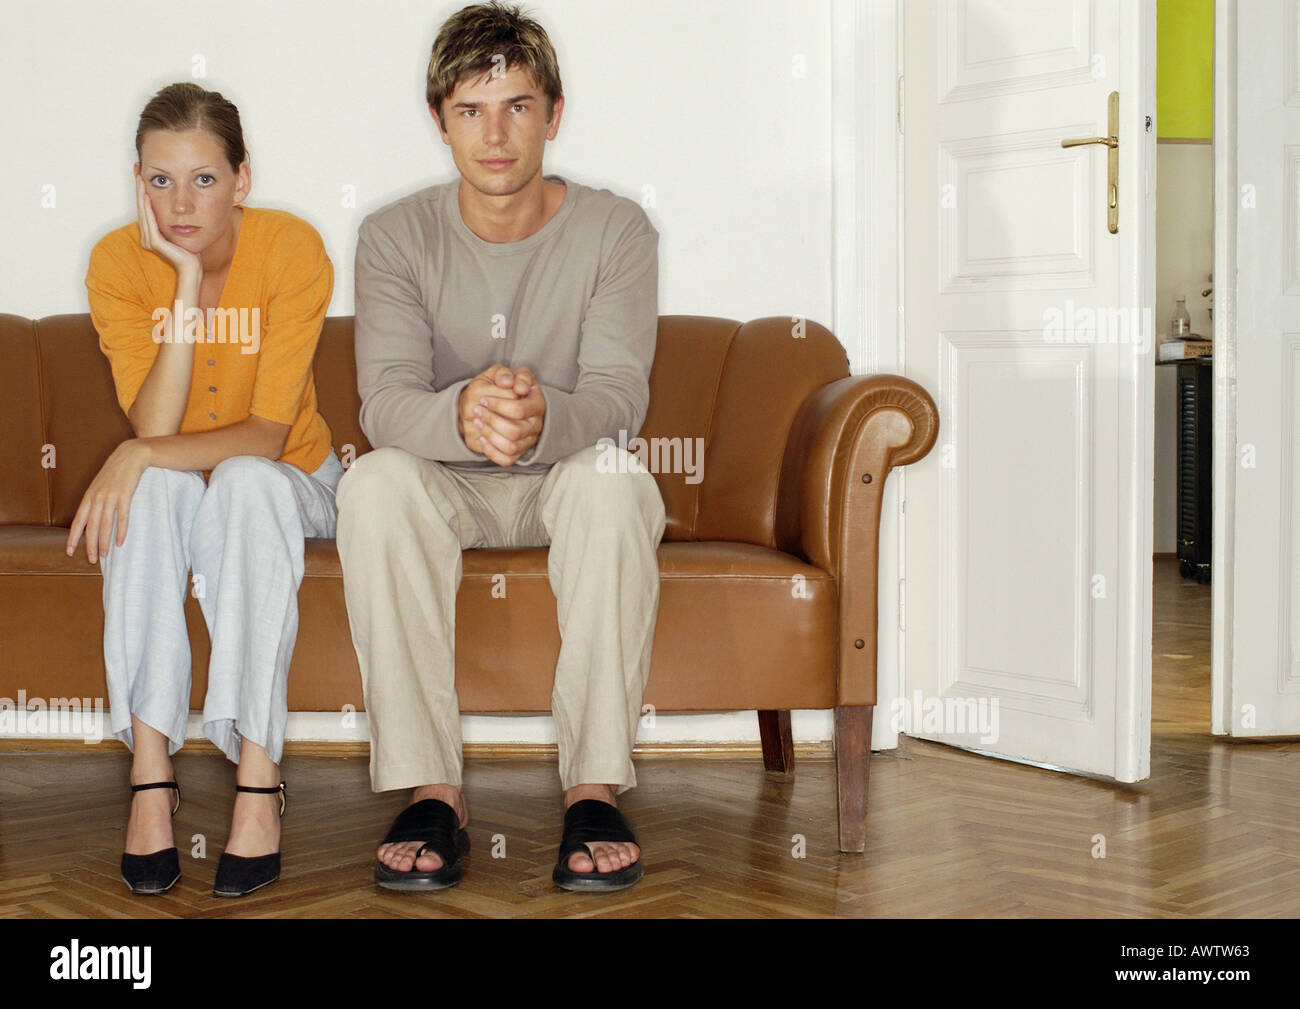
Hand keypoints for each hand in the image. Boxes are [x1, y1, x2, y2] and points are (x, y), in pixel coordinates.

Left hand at [65, 440, 151, 562]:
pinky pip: (122, 516)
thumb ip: (95, 500)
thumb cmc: (116, 472)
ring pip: (105, 524)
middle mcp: (97, 497)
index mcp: (89, 497)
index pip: (78, 521)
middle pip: (91, 526)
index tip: (69, 551)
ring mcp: (111, 496)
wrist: (131, 455)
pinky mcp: (125, 495)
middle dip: (90, 544)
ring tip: (104, 554)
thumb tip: (92, 518)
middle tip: (92, 559)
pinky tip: (120, 541)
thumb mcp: (100, 485)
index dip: (73, 537)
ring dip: (104, 541)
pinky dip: (121, 530)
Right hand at [135, 172, 201, 276]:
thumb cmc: (190, 252)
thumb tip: (177, 208)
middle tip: (137, 169)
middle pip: (141, 207)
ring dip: (141, 193)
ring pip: (143, 211)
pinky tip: (147, 195)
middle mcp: (146, 237)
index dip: (142, 191)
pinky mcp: (155, 243)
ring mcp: (149, 240)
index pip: (145, 208)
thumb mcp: (181, 231)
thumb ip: (174, 221)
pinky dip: (147, 207)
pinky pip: (150, 221)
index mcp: (150, 234)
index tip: (141, 173)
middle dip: (139, 187)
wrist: (193, 268)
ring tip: (140, 177)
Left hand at [459, 365, 545, 465]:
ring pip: (510, 447)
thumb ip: (508, 374)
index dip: (498, 405)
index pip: (518, 410)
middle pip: (515, 430)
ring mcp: (528, 441)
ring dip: (490, 435)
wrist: (509, 403)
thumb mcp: (509, 374)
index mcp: (537, 404)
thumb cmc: (509, 388)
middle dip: (491, 420)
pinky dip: (492, 451)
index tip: (484, 399)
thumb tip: (507, 382)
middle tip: (477, 410)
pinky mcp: (519, 452)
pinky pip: (507, 460)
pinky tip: (482, 438)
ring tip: (478, 422)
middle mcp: (536, 425)